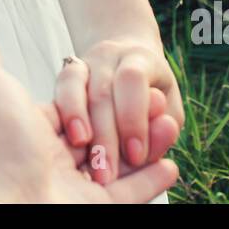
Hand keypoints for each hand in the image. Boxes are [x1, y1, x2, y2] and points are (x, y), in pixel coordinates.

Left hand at [0, 30, 178, 202]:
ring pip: (123, 162)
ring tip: (168, 125)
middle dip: (133, 118)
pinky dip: (152, 180)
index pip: (77, 108)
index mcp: (32, 131)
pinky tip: (169, 164)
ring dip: (148, 143)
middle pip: (104, 134)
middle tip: (157, 102)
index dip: (103, 96)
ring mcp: (75, 187)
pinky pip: (131, 196)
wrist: (1, 196)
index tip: (129, 81)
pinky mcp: (96, 209)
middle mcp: (52, 160)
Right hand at [55, 38, 184, 183]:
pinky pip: (61, 86)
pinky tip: (71, 137)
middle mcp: (111, 55)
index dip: (133, 117)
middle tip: (108, 173)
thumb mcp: (167, 112)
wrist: (128, 65)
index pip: (132, 80)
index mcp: (141, 59)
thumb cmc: (152, 98)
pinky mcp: (67, 73)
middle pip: (103, 91)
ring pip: (76, 85)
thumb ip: (163, 128)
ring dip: (79, 122)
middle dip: (105, 135)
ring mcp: (86, 62)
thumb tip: (164, 131)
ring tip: (84, 156)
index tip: (135, 155)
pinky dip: (66, 111)